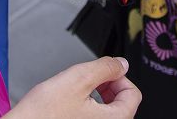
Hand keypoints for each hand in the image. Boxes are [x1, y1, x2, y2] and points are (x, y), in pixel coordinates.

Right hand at [8, 57, 140, 118]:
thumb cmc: (42, 115)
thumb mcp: (77, 79)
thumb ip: (105, 67)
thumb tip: (122, 64)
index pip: (133, 94)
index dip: (118, 76)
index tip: (103, 71)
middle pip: (122, 104)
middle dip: (107, 86)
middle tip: (88, 79)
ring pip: (107, 113)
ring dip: (96, 97)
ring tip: (76, 90)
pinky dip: (86, 109)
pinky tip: (69, 104)